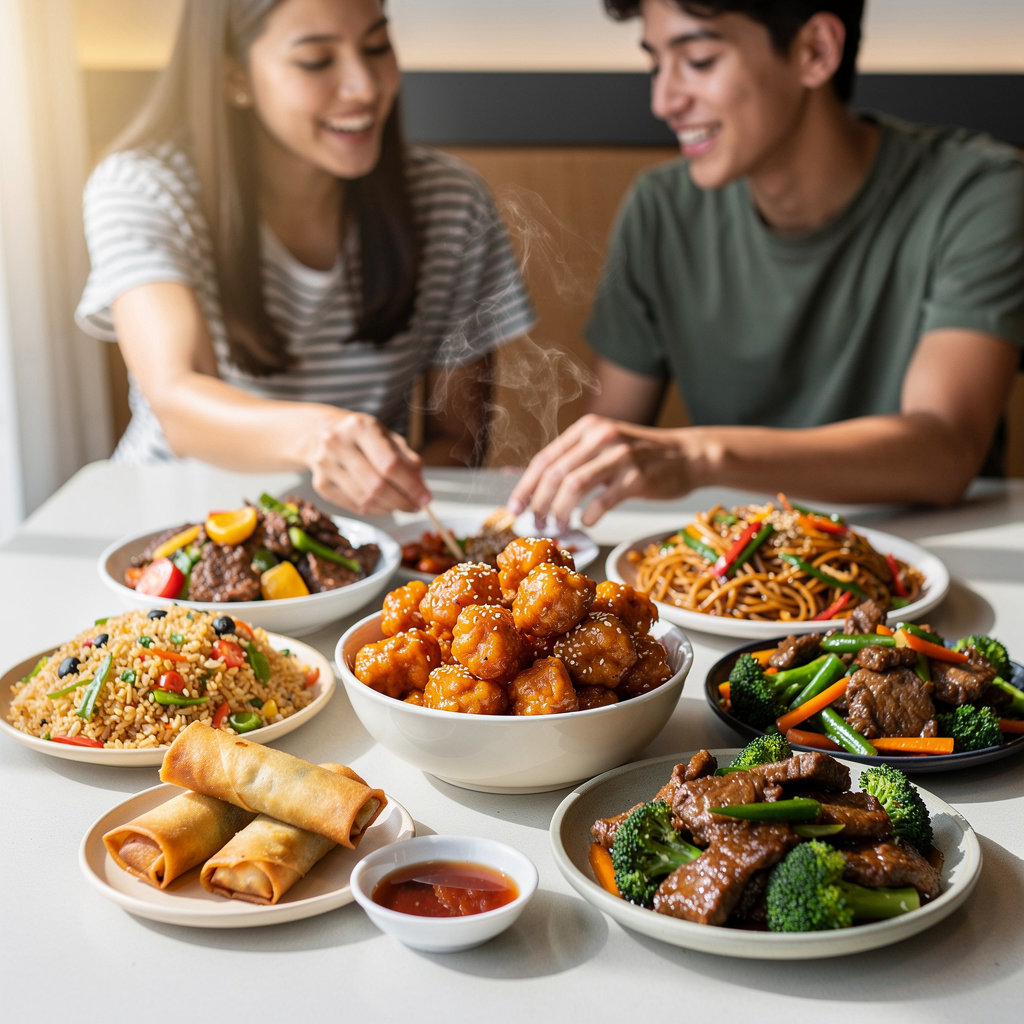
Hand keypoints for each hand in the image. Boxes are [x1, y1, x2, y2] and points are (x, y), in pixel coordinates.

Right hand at [306, 410, 430, 514]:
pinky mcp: (320, 485)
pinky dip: (374, 510)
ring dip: (389, 508)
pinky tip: (384, 505)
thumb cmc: (361, 435)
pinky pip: (354, 506)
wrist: (320, 432)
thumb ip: (407, 458)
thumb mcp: (386, 436)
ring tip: (401, 505)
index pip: (390, 464)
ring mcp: (325, 465)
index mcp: (360, 427)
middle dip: (402, 501)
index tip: (426, 498)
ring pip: (365, 499)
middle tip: (416, 507)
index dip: (411, 486)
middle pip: (377, 485)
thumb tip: (421, 487)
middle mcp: (338, 444)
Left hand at [508, 414, 694, 528]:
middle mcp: (601, 436)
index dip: (526, 487)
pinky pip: (603, 500)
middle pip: (554, 473)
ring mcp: (620, 455)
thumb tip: (540, 492)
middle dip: (538, 503)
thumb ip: (578, 461)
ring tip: (556, 526)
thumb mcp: (607, 446)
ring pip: (573, 485)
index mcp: (588, 429)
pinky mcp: (638, 476)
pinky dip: (590, 515)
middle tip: (535, 524)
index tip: (515, 508)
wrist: (689, 455)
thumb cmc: (644, 457)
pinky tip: (588, 522)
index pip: (544, 458)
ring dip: (558, 511)